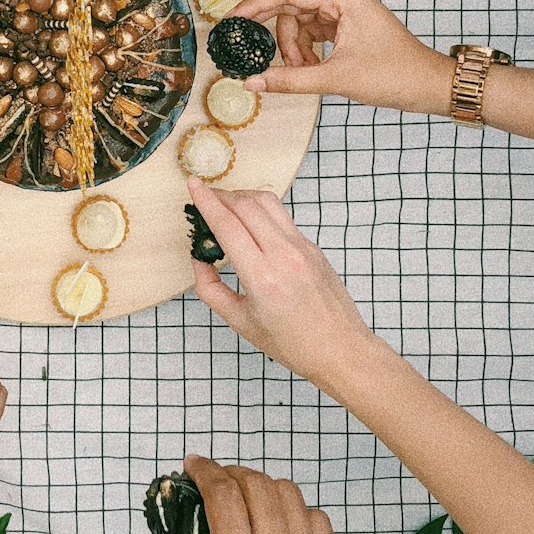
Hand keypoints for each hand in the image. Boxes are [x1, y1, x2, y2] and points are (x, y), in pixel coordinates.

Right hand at [150, 458, 359, 533]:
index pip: (224, 494)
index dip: (205, 471)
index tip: (193, 465)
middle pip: (258, 485)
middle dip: (231, 474)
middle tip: (216, 482)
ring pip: (290, 496)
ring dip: (263, 488)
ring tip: (247, 500)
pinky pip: (318, 521)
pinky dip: (296, 512)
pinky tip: (282, 527)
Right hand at [186, 183, 375, 391]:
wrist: (340, 349)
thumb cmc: (292, 343)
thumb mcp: (241, 322)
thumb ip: (211, 289)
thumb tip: (199, 259)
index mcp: (262, 277)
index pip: (228, 225)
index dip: (206, 201)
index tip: (192, 185)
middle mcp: (284, 255)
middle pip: (246, 205)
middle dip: (221, 195)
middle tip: (205, 196)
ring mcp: (302, 248)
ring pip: (268, 202)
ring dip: (242, 196)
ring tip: (226, 204)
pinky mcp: (313, 247)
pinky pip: (282, 217)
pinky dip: (261, 211)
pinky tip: (252, 223)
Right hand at [233, 0, 454, 114]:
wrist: (430, 86)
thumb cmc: (396, 75)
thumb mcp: (337, 79)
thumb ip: (291, 79)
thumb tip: (253, 82)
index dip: (256, 5)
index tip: (233, 19)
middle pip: (293, 8)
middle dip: (281, 38)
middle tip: (272, 63)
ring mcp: (347, 12)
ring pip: (301, 23)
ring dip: (295, 49)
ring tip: (304, 72)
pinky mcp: (349, 27)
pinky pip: (314, 33)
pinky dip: (307, 51)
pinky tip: (310, 70)